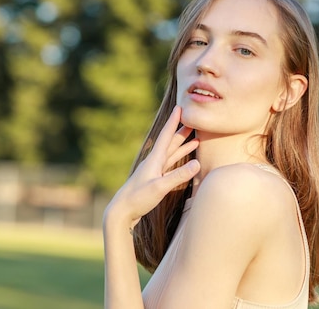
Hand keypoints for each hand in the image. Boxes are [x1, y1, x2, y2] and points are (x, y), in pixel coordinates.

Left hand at [104, 106, 199, 228]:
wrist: (122, 212)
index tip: (180, 107)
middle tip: (194, 120)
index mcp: (155, 159)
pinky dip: (180, 160)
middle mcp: (155, 162)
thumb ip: (178, 176)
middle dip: (182, 131)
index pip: (166, 136)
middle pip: (171, 142)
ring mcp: (155, 171)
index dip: (174, 121)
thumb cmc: (138, 199)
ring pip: (172, 154)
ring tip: (196, 138)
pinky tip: (188, 160)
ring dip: (183, 145)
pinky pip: (171, 165)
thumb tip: (197, 163)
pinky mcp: (156, 180)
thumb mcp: (159, 187)